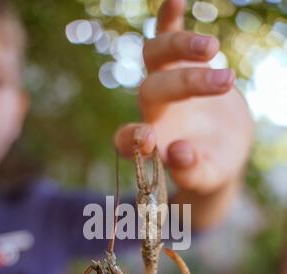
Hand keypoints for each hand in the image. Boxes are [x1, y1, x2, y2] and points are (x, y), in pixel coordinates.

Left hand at [115, 0, 253, 224]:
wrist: (222, 147)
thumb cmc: (209, 168)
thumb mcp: (206, 179)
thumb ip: (192, 173)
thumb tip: (178, 153)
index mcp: (151, 144)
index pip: (125, 140)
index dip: (130, 138)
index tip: (147, 138)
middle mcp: (151, 110)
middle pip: (151, 89)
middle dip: (186, 83)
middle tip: (225, 82)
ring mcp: (163, 82)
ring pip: (155, 56)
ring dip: (181, 47)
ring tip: (213, 49)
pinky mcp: (179, 63)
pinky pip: (166, 35)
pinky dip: (169, 18)